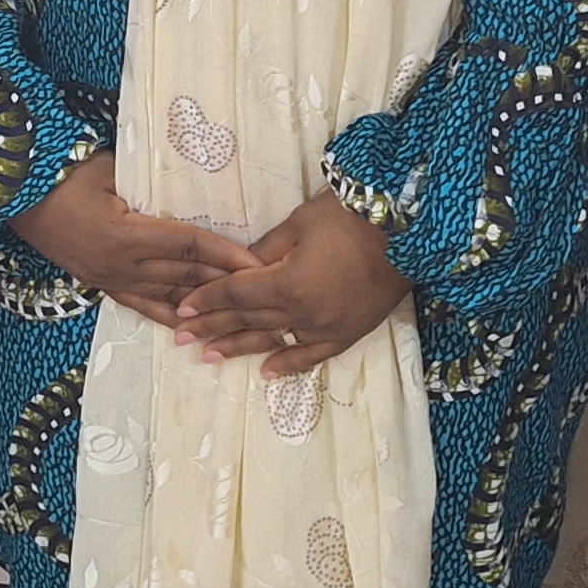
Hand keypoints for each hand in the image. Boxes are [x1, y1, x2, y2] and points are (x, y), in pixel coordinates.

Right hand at [19, 156, 255, 324]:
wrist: (19, 201)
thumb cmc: (63, 176)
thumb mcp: (108, 169)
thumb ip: (147, 183)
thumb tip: (186, 180)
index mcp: (126, 235)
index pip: (189, 244)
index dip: (224, 252)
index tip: (255, 260)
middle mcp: (123, 265)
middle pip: (186, 274)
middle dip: (226, 281)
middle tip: (262, 287)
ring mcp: (112, 280)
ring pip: (168, 295)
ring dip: (204, 303)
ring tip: (238, 312)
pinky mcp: (103, 285)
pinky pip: (142, 305)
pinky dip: (169, 315)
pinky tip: (190, 327)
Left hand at [172, 193, 408, 376]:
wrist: (408, 229)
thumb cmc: (350, 217)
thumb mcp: (299, 224)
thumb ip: (265, 251)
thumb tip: (240, 266)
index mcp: (288, 283)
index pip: (236, 294)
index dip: (207, 299)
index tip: (181, 307)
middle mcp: (303, 313)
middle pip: (248, 319)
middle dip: (211, 326)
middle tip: (180, 337)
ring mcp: (326, 327)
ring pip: (273, 340)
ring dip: (239, 347)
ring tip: (209, 356)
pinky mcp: (348, 333)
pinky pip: (312, 355)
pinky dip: (288, 364)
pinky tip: (266, 371)